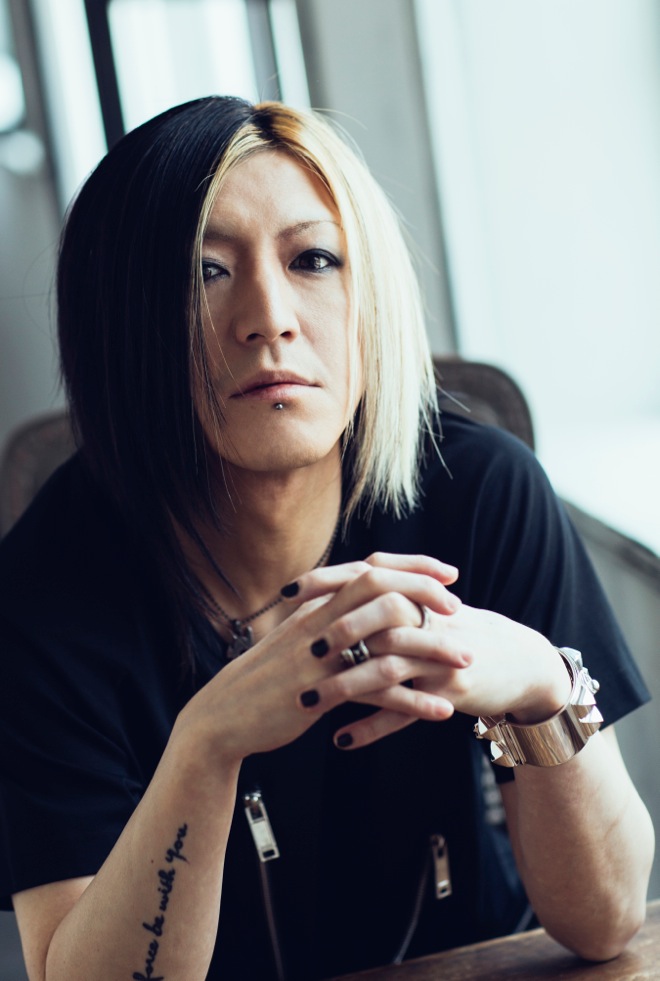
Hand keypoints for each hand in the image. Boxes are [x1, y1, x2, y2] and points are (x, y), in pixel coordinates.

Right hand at [173, 552, 461, 765]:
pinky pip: (377, 695)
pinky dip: (413, 703)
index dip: (411, 567)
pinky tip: (441, 711)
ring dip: (431, 652)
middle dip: (425, 593)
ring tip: (467, 662)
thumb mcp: (295, 638)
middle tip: (459, 607)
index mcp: (317, 605)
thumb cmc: (264, 679)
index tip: (446, 572)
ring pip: (386, 644)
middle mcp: (320, 622)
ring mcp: (320, 658)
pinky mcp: (321, 694)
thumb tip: (362, 606)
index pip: (370, 569)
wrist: (223, 716)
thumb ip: (327, 618)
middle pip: (380, 589)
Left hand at [292, 560, 570, 748]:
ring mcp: (439, 656)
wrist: (521, 663)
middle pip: (376, 619)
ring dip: (344, 686)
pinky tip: (341, 740)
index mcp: (417, 595)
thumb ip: (385, 598)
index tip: (287, 593)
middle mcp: (428, 621)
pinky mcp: (451, 691)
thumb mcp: (429, 610)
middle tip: (300, 650)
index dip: (327, 582)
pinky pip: (406, 711)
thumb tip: (331, 591)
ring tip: (307, 702)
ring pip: (387, 668)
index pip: (366, 577)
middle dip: (336, 633)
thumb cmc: (462, 634)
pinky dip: (372, 727)